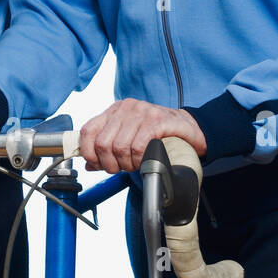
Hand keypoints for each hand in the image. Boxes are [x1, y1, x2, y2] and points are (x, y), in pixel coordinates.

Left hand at [78, 99, 206, 172]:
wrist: (189, 128)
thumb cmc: (157, 134)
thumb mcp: (129, 137)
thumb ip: (108, 148)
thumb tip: (89, 164)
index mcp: (115, 110)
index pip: (88, 131)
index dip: (89, 153)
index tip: (99, 165)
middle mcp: (126, 108)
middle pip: (102, 143)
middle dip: (110, 164)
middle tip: (121, 169)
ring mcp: (142, 112)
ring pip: (119, 147)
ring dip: (127, 164)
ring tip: (136, 164)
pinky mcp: (157, 120)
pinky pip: (138, 147)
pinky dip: (139, 161)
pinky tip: (145, 160)